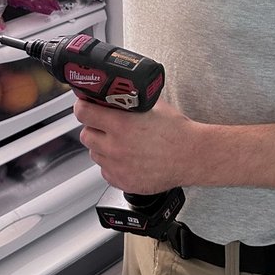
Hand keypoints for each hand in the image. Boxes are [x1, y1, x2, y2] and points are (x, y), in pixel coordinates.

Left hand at [74, 98, 195, 193]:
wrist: (192, 156)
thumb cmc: (177, 132)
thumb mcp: (152, 105)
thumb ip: (129, 100)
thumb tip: (115, 93)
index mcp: (121, 124)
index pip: (83, 113)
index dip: (83, 106)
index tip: (84, 105)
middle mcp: (116, 147)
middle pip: (85, 135)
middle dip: (93, 127)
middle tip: (103, 124)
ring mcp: (118, 167)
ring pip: (94, 154)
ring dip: (101, 146)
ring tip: (118, 142)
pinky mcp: (123, 182)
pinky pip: (105, 171)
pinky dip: (111, 164)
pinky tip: (125, 157)